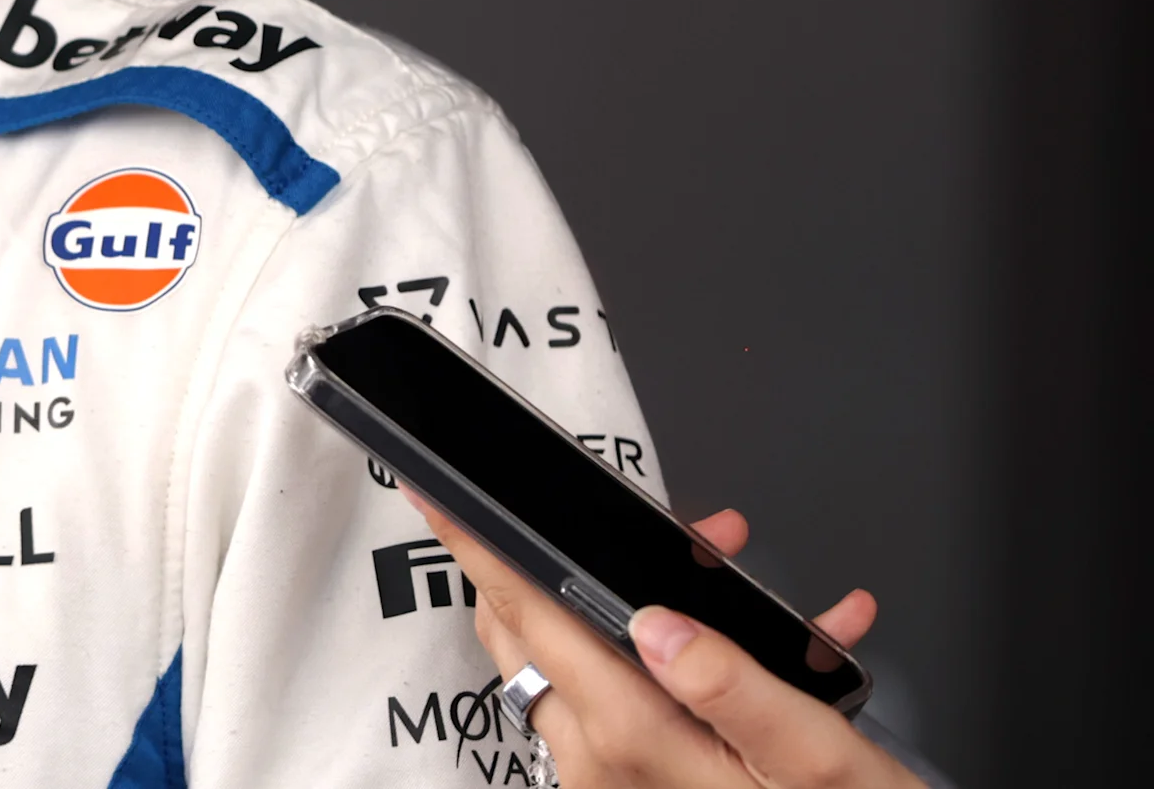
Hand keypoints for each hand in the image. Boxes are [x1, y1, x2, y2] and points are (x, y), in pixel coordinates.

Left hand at [407, 494, 915, 788]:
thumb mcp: (814, 756)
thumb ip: (731, 681)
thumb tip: (658, 618)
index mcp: (635, 738)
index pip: (530, 614)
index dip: (480, 547)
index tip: (440, 496)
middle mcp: (601, 762)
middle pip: (534, 631)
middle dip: (572, 557)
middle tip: (656, 524)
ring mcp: (608, 779)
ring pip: (574, 658)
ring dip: (625, 602)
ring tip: (724, 568)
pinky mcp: (629, 787)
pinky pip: (614, 700)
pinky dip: (656, 657)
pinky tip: (745, 647)